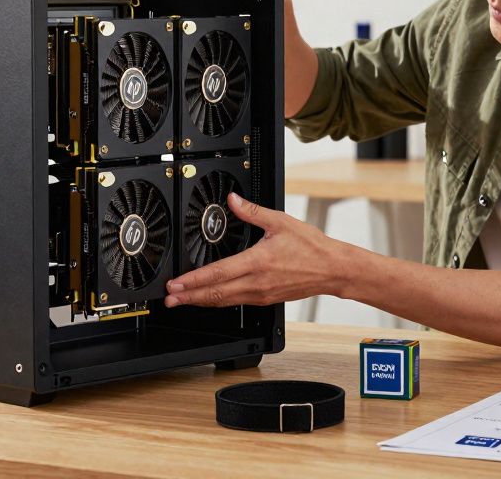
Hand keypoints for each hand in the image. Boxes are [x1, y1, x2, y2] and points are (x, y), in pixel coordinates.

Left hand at [163, 192, 343, 307]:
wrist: (332, 269)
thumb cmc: (311, 247)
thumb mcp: (280, 221)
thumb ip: (252, 211)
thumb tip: (233, 199)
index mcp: (257, 262)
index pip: (217, 274)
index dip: (192, 280)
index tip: (176, 283)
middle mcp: (256, 282)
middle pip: (214, 293)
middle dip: (188, 296)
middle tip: (168, 298)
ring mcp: (260, 294)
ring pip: (223, 301)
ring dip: (200, 301)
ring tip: (182, 301)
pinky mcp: (264, 299)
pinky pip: (235, 302)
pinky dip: (217, 301)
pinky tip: (209, 298)